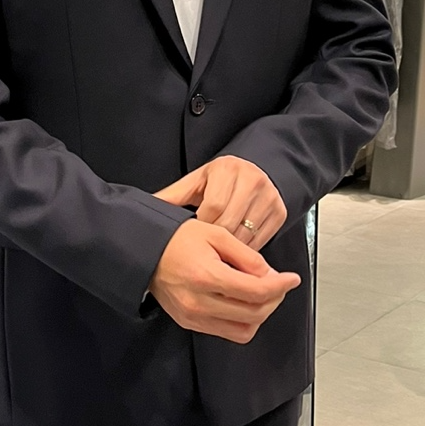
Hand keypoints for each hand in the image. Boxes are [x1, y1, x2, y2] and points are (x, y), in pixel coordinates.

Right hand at [149, 219, 300, 344]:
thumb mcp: (216, 234)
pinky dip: (243, 321)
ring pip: (243, 330)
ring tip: (262, 294)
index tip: (292, 279)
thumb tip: (271, 275)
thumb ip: (247, 256)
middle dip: (274, 299)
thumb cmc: (176, 239)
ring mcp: (193, 317)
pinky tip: (244, 303)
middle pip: (254, 313)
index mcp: (206, 277)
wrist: (144, 253)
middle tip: (278, 283)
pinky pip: (227, 332)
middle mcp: (199, 302)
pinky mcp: (190, 323)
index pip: (256, 292)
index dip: (280, 286)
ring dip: (260, 314)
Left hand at [156, 156, 286, 249]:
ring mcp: (269, 196)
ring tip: (218, 256)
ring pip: (247, 234)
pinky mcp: (280, 211)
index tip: (196, 237)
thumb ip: (172, 197)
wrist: (254, 173)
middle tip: (205, 252)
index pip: (214, 206)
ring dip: (231, 250)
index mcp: (227, 169)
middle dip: (216, 241)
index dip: (203, 226)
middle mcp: (252, 179)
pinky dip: (247, 251)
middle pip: (230, 222)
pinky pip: (262, 240)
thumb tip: (144, 207)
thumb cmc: (219, 181)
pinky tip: (236, 254)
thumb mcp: (195, 183)